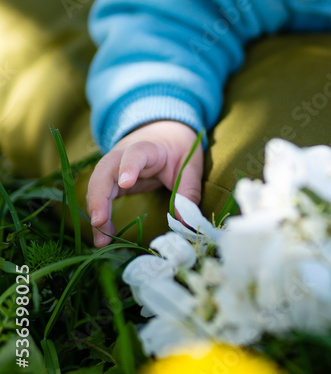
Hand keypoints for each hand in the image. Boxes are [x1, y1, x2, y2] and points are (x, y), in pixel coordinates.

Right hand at [86, 120, 203, 247]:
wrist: (164, 134)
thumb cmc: (178, 148)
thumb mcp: (190, 164)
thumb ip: (189, 190)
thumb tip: (185, 222)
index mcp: (148, 147)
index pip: (135, 153)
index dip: (129, 166)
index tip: (125, 183)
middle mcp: (123, 155)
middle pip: (104, 171)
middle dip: (98, 196)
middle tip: (98, 221)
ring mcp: (114, 168)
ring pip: (97, 186)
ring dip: (96, 212)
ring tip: (101, 240)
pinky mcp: (111, 181)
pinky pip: (100, 197)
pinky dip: (100, 215)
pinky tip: (105, 235)